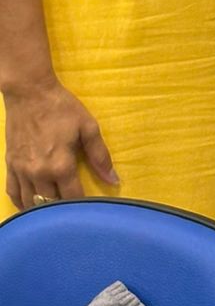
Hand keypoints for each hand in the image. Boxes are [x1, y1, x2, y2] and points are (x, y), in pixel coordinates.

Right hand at [4, 78, 118, 208]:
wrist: (30, 93)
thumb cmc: (62, 108)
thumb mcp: (88, 126)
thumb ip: (100, 155)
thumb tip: (113, 180)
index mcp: (61, 165)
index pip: (73, 198)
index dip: (83, 207)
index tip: (90, 210)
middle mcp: (39, 174)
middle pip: (51, 205)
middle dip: (64, 211)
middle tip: (74, 211)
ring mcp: (22, 172)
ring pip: (31, 204)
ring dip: (43, 210)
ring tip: (56, 212)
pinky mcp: (10, 166)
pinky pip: (13, 194)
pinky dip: (22, 204)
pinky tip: (31, 206)